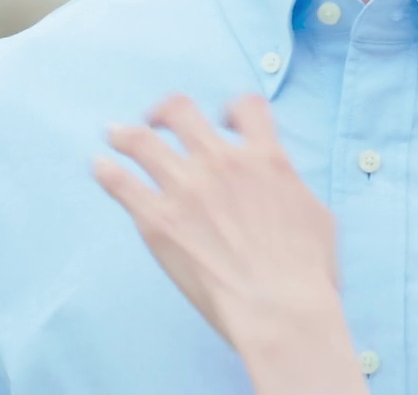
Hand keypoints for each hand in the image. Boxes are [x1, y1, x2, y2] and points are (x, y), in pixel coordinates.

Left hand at [94, 93, 366, 394]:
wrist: (279, 310)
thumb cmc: (307, 273)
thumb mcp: (317, 214)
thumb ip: (290, 187)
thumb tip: (281, 183)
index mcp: (265, 158)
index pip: (246, 107)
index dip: (231, 109)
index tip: (222, 121)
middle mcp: (222, 163)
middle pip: (182, 110)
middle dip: (165, 111)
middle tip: (157, 121)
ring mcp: (186, 189)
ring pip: (141, 140)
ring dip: (125, 133)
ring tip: (115, 135)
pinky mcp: (158, 221)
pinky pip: (121, 184)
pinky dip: (106, 171)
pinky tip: (100, 167)